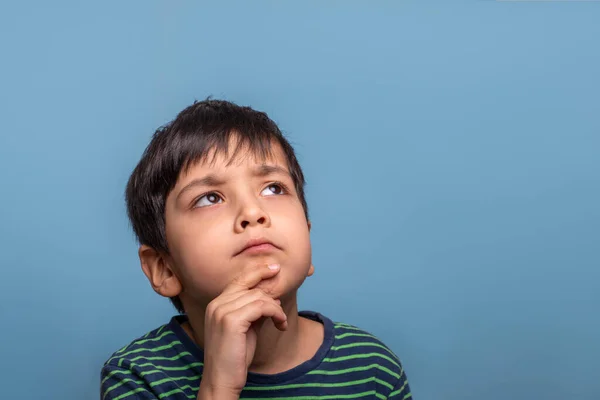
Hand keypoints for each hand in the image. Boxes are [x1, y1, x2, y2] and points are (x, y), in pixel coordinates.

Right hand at [198, 263, 286, 398]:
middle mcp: (217, 304)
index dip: (258, 271)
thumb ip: (254, 311)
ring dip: (275, 308)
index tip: (274, 267)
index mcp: (217, 304)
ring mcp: (222, 311)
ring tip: (281, 321)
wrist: (222, 380)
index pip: (239, 279)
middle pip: (250, 284)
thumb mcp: (246, 329)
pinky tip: (280, 324)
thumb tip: (271, 298)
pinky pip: (261, 306)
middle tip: (283, 297)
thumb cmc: (234, 357)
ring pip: (258, 296)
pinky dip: (275, 313)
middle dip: (270, 290)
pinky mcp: (231, 320)